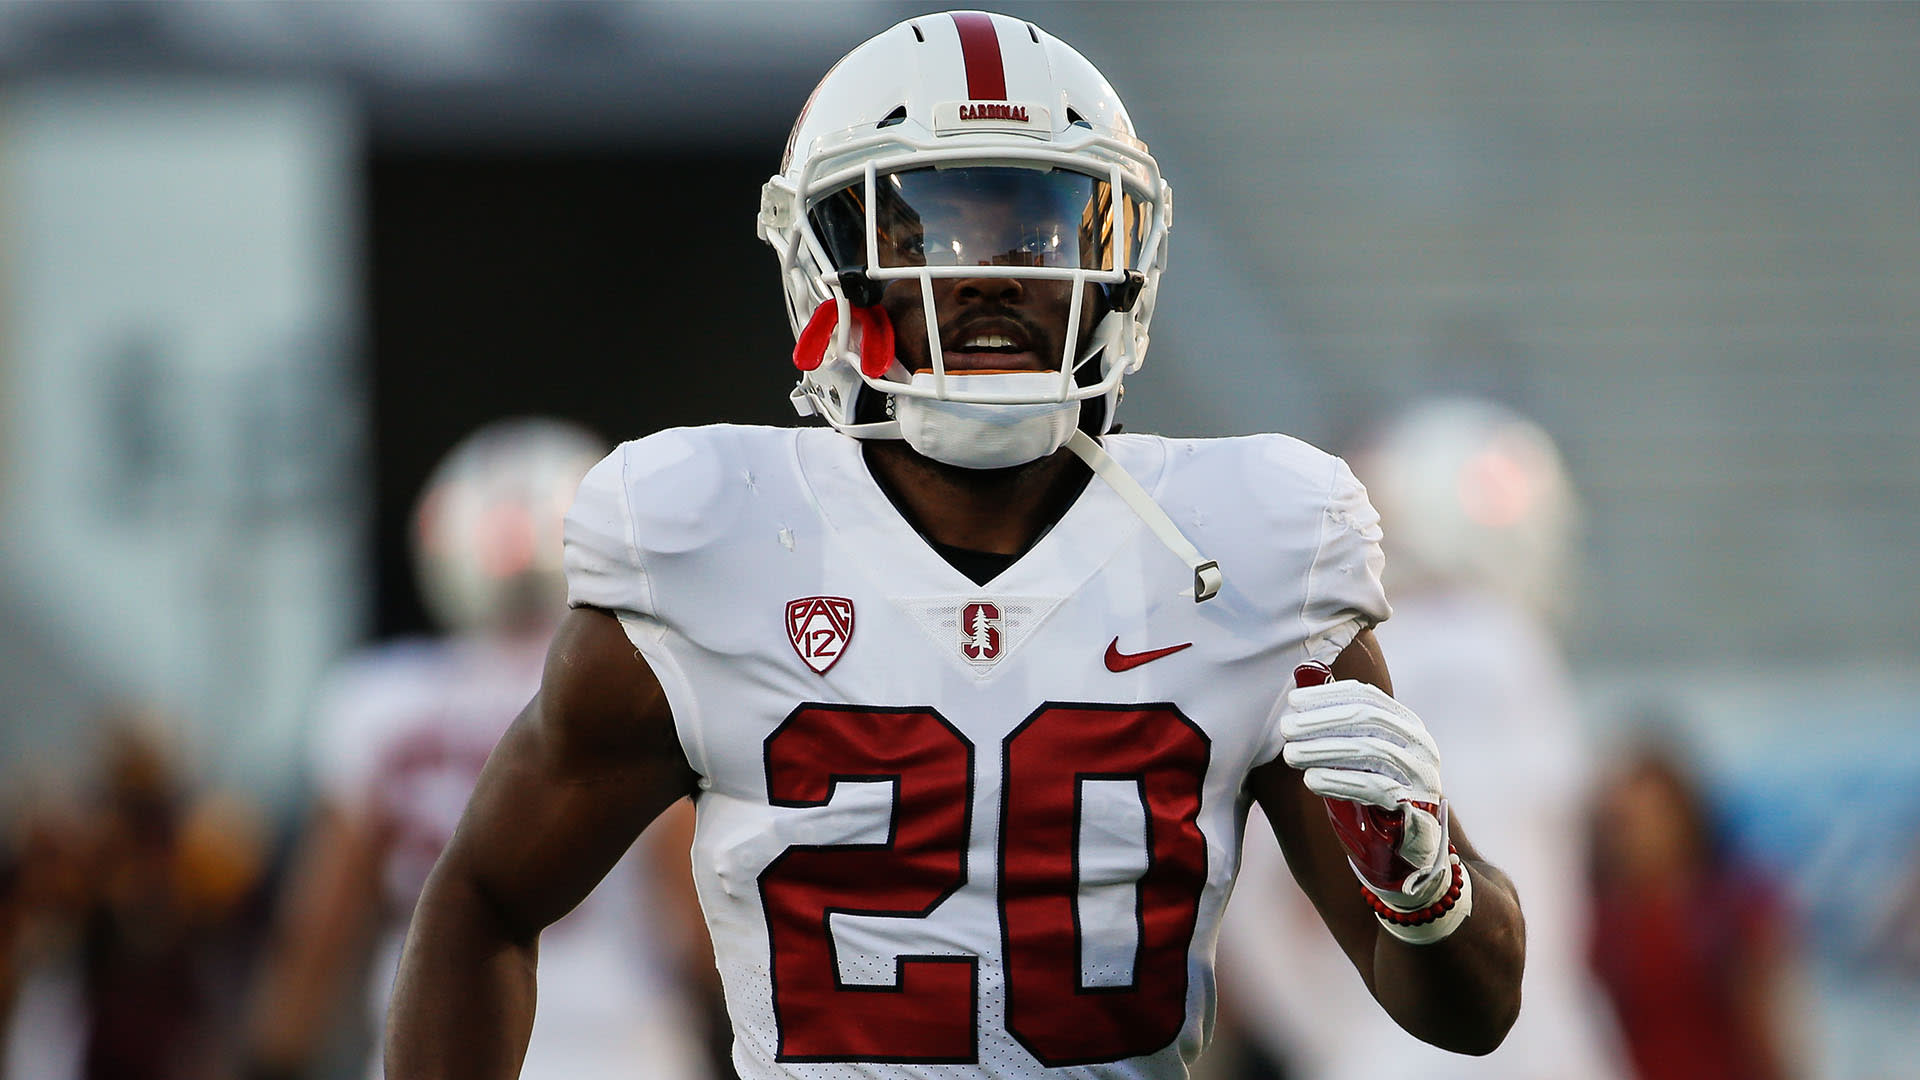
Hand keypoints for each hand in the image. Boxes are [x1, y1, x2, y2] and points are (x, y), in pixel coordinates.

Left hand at [1282, 663, 1453, 910]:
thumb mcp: (1359, 756)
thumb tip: (1303, 678)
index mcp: (1406, 724)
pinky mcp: (1416, 805)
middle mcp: (1419, 744)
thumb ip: (1338, 724)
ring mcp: (1421, 774)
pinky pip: (1375, 787)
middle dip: (1321, 721)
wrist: (1413, 852)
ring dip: (1324, 750)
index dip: (1328, 696)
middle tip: (1285, 728)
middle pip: (1367, 720)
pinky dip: (1340, 781)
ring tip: (1290, 755)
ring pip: (1370, 750)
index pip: (1367, 697)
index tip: (1293, 701)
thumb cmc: (1377, 796)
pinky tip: (1311, 781)